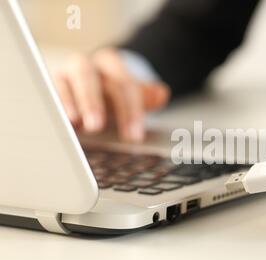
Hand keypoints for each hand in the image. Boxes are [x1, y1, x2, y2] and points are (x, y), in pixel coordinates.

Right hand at [53, 48, 169, 141]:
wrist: (95, 83)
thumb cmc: (115, 93)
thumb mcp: (134, 93)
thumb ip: (147, 95)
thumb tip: (162, 94)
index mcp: (111, 63)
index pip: (122, 84)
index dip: (129, 110)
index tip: (134, 136)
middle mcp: (86, 65)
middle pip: (88, 76)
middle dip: (92, 101)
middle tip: (97, 126)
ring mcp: (65, 74)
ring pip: (64, 81)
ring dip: (69, 102)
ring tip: (74, 123)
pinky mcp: (51, 87)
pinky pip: (49, 93)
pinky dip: (55, 106)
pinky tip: (60, 122)